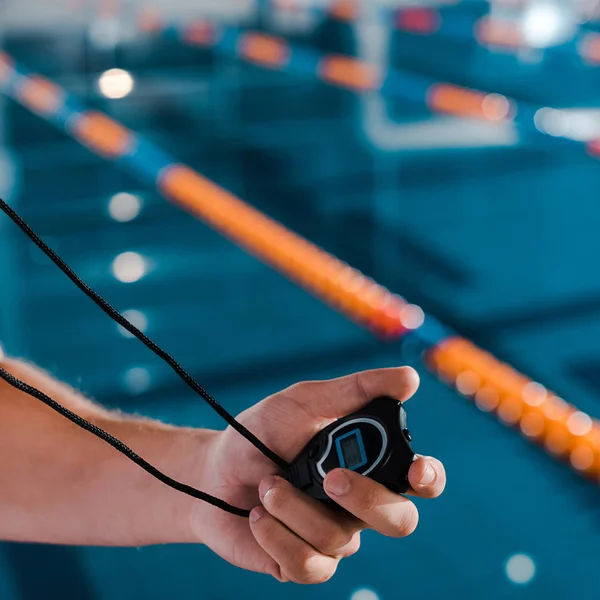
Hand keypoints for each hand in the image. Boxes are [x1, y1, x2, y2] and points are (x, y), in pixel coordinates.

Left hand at [192, 367, 445, 582]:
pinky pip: (309, 565)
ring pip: (341, 540)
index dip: (429, 477)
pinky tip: (258, 517)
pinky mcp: (303, 564)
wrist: (213, 472)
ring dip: (296, 509)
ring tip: (266, 486)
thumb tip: (410, 379)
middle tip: (330, 479)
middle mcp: (359, 504)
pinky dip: (277, 536)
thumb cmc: (262, 432)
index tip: (417, 469)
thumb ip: (355, 391)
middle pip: (399, 520)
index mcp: (368, 463)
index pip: (419, 479)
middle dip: (368, 500)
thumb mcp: (304, 402)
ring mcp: (333, 536)